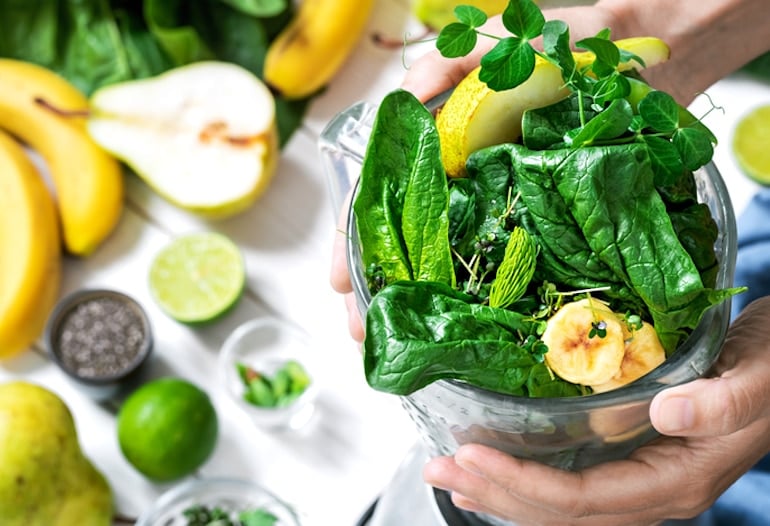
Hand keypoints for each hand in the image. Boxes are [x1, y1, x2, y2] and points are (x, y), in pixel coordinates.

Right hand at [329, 5, 619, 341]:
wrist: (640, 57)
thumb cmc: (566, 49)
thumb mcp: (498, 47)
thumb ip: (445, 66)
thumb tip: (403, 101)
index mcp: (443, 149)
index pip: (383, 196)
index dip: (356, 238)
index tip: (340, 280)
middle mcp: (463, 183)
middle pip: (407, 239)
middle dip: (378, 286)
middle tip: (362, 329)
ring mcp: (501, 205)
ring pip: (450, 259)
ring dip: (419, 302)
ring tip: (397, 341)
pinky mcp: (543, 220)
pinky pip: (509, 262)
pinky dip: (481, 298)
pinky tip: (462, 328)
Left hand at [422, 296, 769, 525]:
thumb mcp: (759, 374)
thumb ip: (722, 401)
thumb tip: (665, 415)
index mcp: (675, 479)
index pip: (585, 501)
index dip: (524, 485)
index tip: (473, 454)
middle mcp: (652, 490)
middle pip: (561, 514)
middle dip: (496, 494)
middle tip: (439, 467)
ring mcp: (639, 478)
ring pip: (560, 506)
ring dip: (502, 491)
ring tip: (451, 473)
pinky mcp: (629, 457)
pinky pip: (570, 486)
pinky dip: (526, 480)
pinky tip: (495, 468)